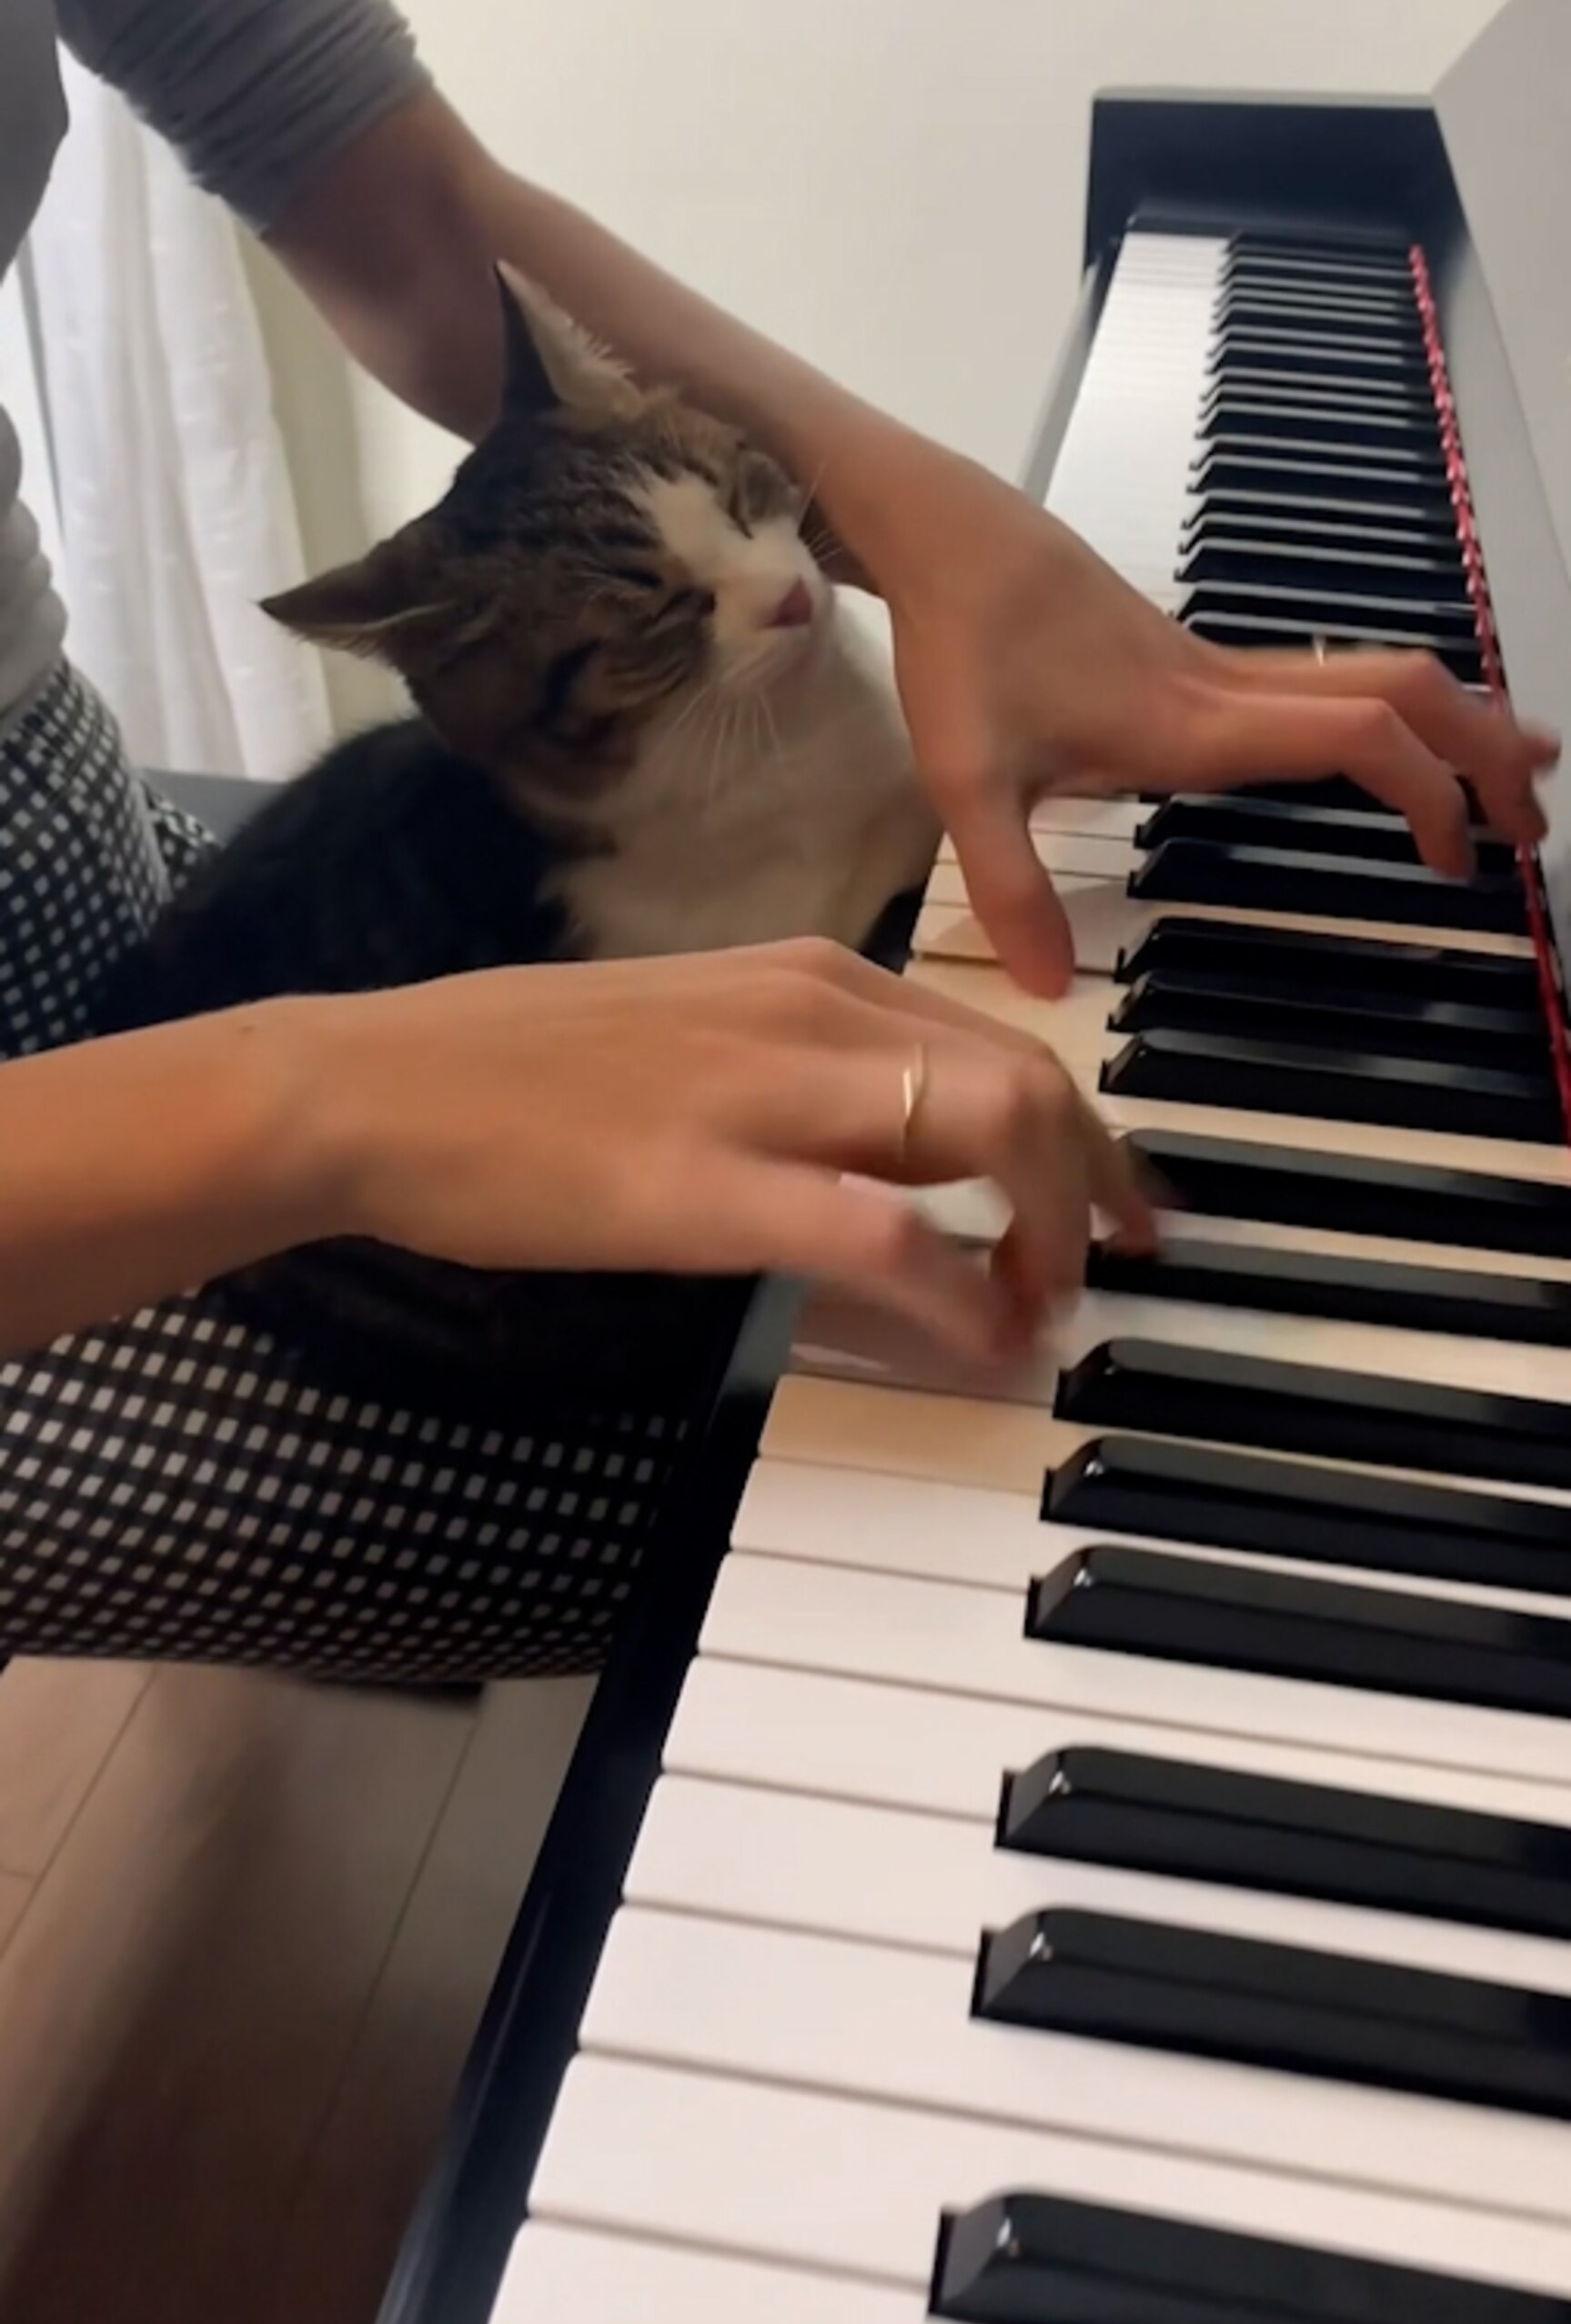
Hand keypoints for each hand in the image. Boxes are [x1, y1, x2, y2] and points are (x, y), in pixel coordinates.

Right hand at [299, 940, 1155, 1363]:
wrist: (375, 1088)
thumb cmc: (510, 1075)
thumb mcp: (686, 1039)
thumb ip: (793, 1072)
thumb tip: (880, 1144)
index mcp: (808, 977)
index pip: (1000, 1039)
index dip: (1081, 1132)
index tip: (1111, 1203)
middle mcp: (810, 1012)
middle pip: (1024, 1082)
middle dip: (1095, 1186)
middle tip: (1112, 1269)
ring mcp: (763, 1094)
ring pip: (985, 1134)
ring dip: (1045, 1238)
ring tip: (1042, 1313)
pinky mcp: (711, 1187)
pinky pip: (886, 1239)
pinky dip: (959, 1300)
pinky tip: (976, 1346)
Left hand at [830, 432, 1558, 994]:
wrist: (950, 538)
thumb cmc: (963, 649)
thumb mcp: (965, 780)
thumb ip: (1008, 885)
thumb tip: (1043, 988)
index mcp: (1199, 724)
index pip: (1361, 738)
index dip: (1428, 790)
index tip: (1455, 861)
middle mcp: (1229, 689)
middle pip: (1403, 692)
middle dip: (1481, 753)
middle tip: (1533, 819)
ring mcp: (1219, 667)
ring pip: (1375, 676)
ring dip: (1453, 720)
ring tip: (1516, 771)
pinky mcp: (1198, 659)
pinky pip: (1330, 679)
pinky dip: (1394, 709)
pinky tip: (1397, 741)